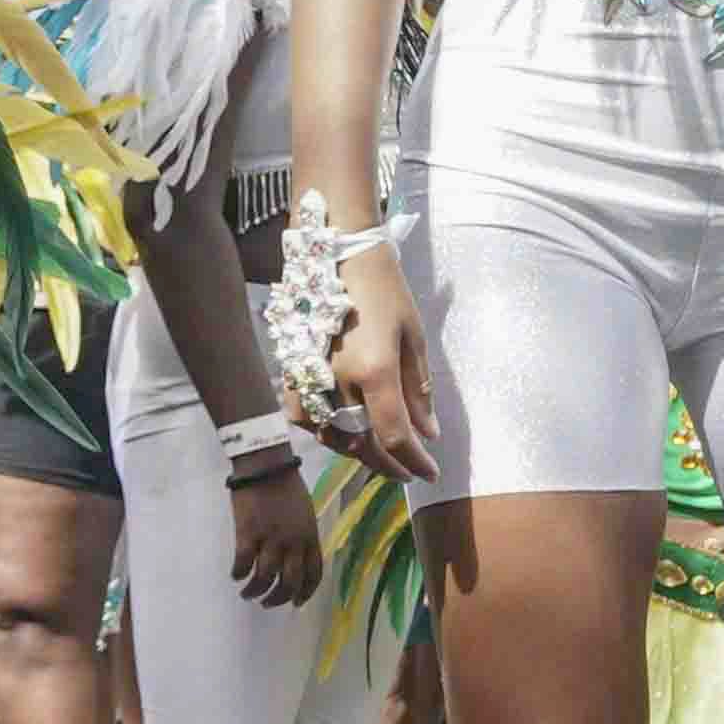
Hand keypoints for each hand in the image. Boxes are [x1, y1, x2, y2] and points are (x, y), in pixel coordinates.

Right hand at [227, 454, 322, 606]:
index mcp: (310, 536)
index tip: (295, 603)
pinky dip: (239, 574)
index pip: (313, 574)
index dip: (305, 593)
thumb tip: (295, 557)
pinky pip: (243, 563)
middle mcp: (293, 543)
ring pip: (265, 578)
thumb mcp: (306, 513)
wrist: (266, 465)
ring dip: (256, 591)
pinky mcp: (248, 533)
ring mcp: (271, 539)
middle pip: (289, 582)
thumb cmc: (287, 485)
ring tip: (248, 593)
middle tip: (267, 603)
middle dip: (278, 598)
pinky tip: (236, 575)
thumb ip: (303, 536)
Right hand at [325, 248, 440, 483]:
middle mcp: (339, 382)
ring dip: (358, 452)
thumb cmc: (384, 287)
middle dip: (390, 464)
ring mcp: (311, 378)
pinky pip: (303, 417)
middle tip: (410, 470)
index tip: (431, 472)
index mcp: (375, 371)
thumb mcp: (413, 336)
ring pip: (332, 436)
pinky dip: (322, 432)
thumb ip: (419, 389)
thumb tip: (428, 433)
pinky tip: (338, 432)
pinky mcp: (292, 371)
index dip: (415, 462)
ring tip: (379, 453)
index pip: (396, 436)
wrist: (337, 251)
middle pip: (364, 444)